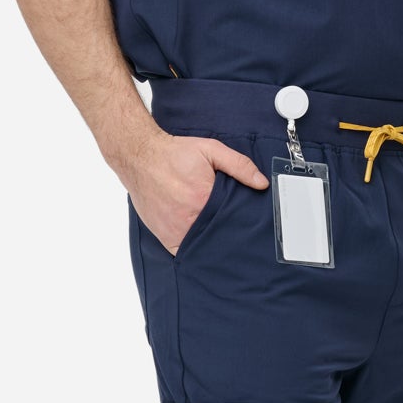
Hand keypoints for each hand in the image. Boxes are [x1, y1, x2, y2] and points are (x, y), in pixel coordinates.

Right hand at [126, 134, 268, 255]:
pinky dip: (194, 250)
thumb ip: (239, 165)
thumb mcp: (211, 150)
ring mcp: (176, 230)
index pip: (233, 220)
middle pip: (219, 236)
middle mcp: (190, 218)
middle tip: (239, 237)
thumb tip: (262, 183)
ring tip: (222, 242)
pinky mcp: (165, 237)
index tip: (249, 226)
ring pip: (203, 247)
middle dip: (229, 236)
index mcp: (204, 198)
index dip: (243, 223)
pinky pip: (184, 252)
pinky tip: (202, 245)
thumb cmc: (175, 154)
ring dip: (212, 245)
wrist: (140, 157)